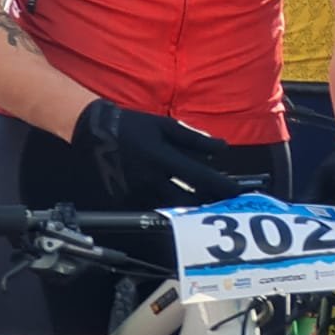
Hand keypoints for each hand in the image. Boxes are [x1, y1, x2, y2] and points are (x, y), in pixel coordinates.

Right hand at [70, 99, 238, 206]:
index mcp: (162, 158)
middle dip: (209, 204)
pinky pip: (156, 207)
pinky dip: (171, 205)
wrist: (96, 134)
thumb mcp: (166, 126)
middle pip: (188, 202)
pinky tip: (182, 201)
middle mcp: (151, 180)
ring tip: (210, 204)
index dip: (221, 186)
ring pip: (172, 209)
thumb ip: (194, 139)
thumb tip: (221, 148)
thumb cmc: (134, 126)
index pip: (199, 177)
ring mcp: (138, 194)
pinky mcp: (128, 201)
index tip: (238, 192)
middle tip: (226, 203)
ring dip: (193, 207)